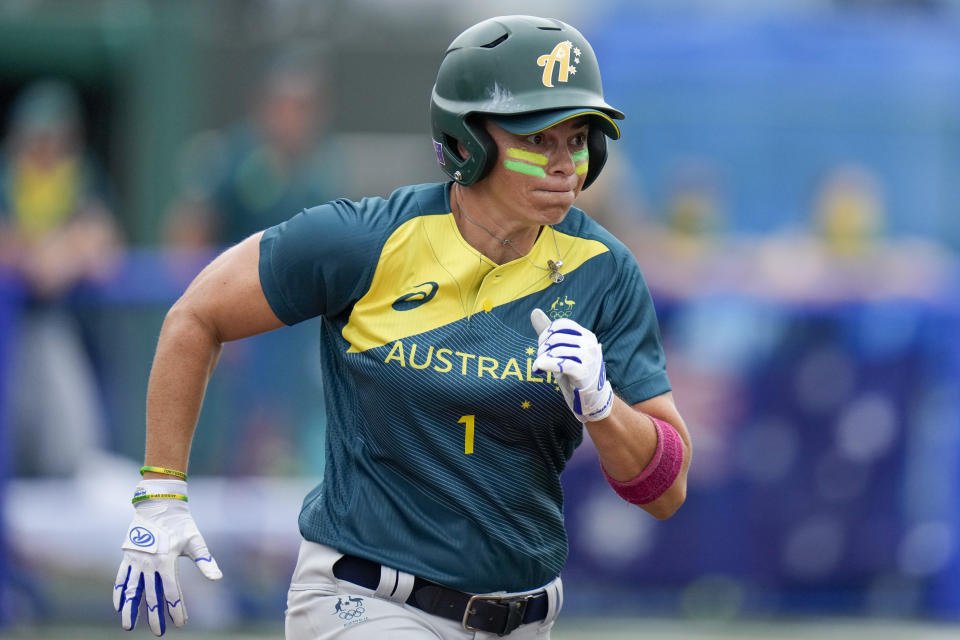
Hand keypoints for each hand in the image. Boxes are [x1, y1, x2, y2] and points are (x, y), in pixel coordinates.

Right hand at [114, 479, 221, 635]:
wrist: (159, 504)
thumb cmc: (181, 524)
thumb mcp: (195, 540)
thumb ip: (205, 560)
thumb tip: (217, 578)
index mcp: (167, 560)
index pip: (172, 591)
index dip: (177, 608)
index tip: (180, 623)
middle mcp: (149, 563)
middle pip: (151, 595)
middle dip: (155, 615)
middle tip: (159, 632)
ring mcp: (136, 561)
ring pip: (131, 590)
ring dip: (130, 609)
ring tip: (128, 627)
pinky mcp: (127, 556)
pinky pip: (120, 578)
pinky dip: (118, 593)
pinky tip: (118, 606)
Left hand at [531, 308, 613, 421]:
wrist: (591, 399)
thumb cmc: (575, 372)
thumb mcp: (563, 351)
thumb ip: (550, 333)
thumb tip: (534, 311)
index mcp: (587, 336)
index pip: (561, 324)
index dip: (546, 333)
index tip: (542, 346)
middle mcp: (590, 344)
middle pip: (557, 337)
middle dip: (542, 347)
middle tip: (539, 358)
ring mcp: (589, 359)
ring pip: (557, 351)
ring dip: (542, 358)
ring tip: (539, 366)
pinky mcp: (584, 373)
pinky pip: (561, 364)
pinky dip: (546, 364)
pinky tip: (539, 368)